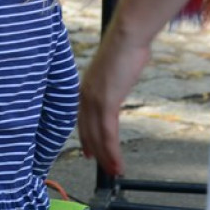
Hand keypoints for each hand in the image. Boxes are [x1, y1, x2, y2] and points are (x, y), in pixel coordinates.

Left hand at [77, 24, 152, 175]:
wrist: (127, 37)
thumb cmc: (125, 49)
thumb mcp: (114, 70)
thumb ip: (112, 81)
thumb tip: (118, 82)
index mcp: (85, 87)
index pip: (82, 119)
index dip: (86, 137)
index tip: (89, 152)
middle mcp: (84, 95)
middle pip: (87, 130)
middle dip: (95, 151)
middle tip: (104, 168)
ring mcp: (93, 99)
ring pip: (97, 136)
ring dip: (106, 157)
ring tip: (114, 171)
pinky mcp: (105, 102)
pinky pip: (108, 133)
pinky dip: (112, 150)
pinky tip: (117, 162)